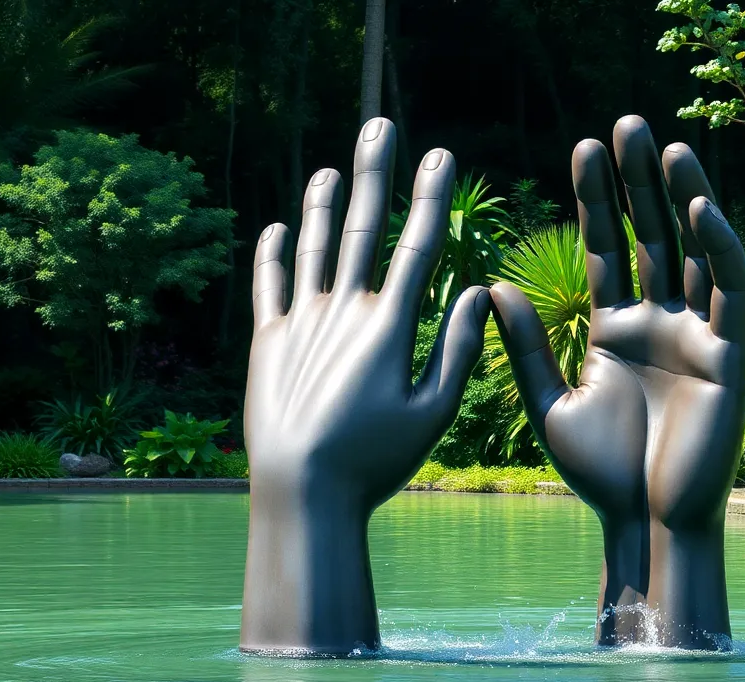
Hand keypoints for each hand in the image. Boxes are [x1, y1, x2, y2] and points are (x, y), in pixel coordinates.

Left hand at [240, 118, 490, 654]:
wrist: (301, 492)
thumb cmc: (374, 462)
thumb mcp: (431, 414)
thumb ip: (456, 351)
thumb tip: (476, 293)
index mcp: (388, 328)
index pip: (416, 246)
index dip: (430, 196)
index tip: (439, 155)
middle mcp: (343, 313)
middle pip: (361, 229)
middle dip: (373, 174)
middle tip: (378, 127)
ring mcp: (300, 324)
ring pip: (312, 248)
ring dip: (321, 205)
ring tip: (328, 170)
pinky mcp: (268, 343)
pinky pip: (268, 286)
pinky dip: (272, 254)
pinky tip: (277, 228)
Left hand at [491, 115, 744, 648]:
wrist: (644, 524)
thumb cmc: (598, 475)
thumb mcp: (549, 403)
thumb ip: (524, 346)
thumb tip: (489, 286)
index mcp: (612, 330)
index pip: (606, 249)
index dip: (597, 200)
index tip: (581, 148)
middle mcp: (656, 323)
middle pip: (650, 236)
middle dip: (639, 182)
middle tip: (625, 126)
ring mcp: (694, 335)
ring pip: (693, 251)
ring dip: (682, 199)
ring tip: (663, 146)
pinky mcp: (728, 355)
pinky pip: (728, 291)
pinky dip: (718, 248)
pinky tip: (699, 207)